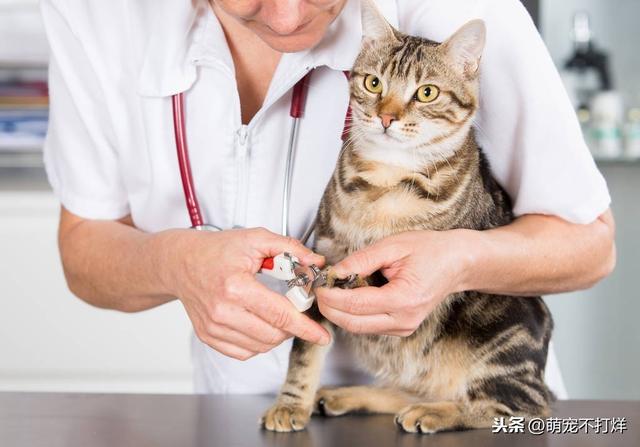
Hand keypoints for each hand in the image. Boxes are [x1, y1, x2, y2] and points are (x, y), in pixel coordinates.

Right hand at [158, 227, 329, 359]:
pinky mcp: (208, 336)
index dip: (305, 327)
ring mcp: (213, 327)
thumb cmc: (216, 250)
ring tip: (277, 315)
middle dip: (293, 327)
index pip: (279, 314)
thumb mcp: (255, 239)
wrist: (181, 262)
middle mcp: (222, 311)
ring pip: (260, 346)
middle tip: (297, 312)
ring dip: (277, 335)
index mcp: (236, 287)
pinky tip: (260, 325)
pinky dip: (258, 344)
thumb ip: (289, 248)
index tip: (321, 335)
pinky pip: (243, 352)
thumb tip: (316, 262)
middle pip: (272, 334)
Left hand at [315, 230, 472, 336]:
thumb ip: (362, 260)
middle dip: (330, 308)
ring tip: (331, 290)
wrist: (456, 263)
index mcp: (404, 299)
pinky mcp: (400, 328)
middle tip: (318, 290)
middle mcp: (404, 320)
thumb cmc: (430, 251)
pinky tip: (349, 295)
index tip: (318, 285)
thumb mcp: (394, 246)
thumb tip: (336, 272)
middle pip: (353, 323)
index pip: (356, 305)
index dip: (332, 296)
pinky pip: (368, 325)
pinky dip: (353, 313)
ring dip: (340, 312)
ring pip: (358, 327)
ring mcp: (403, 328)